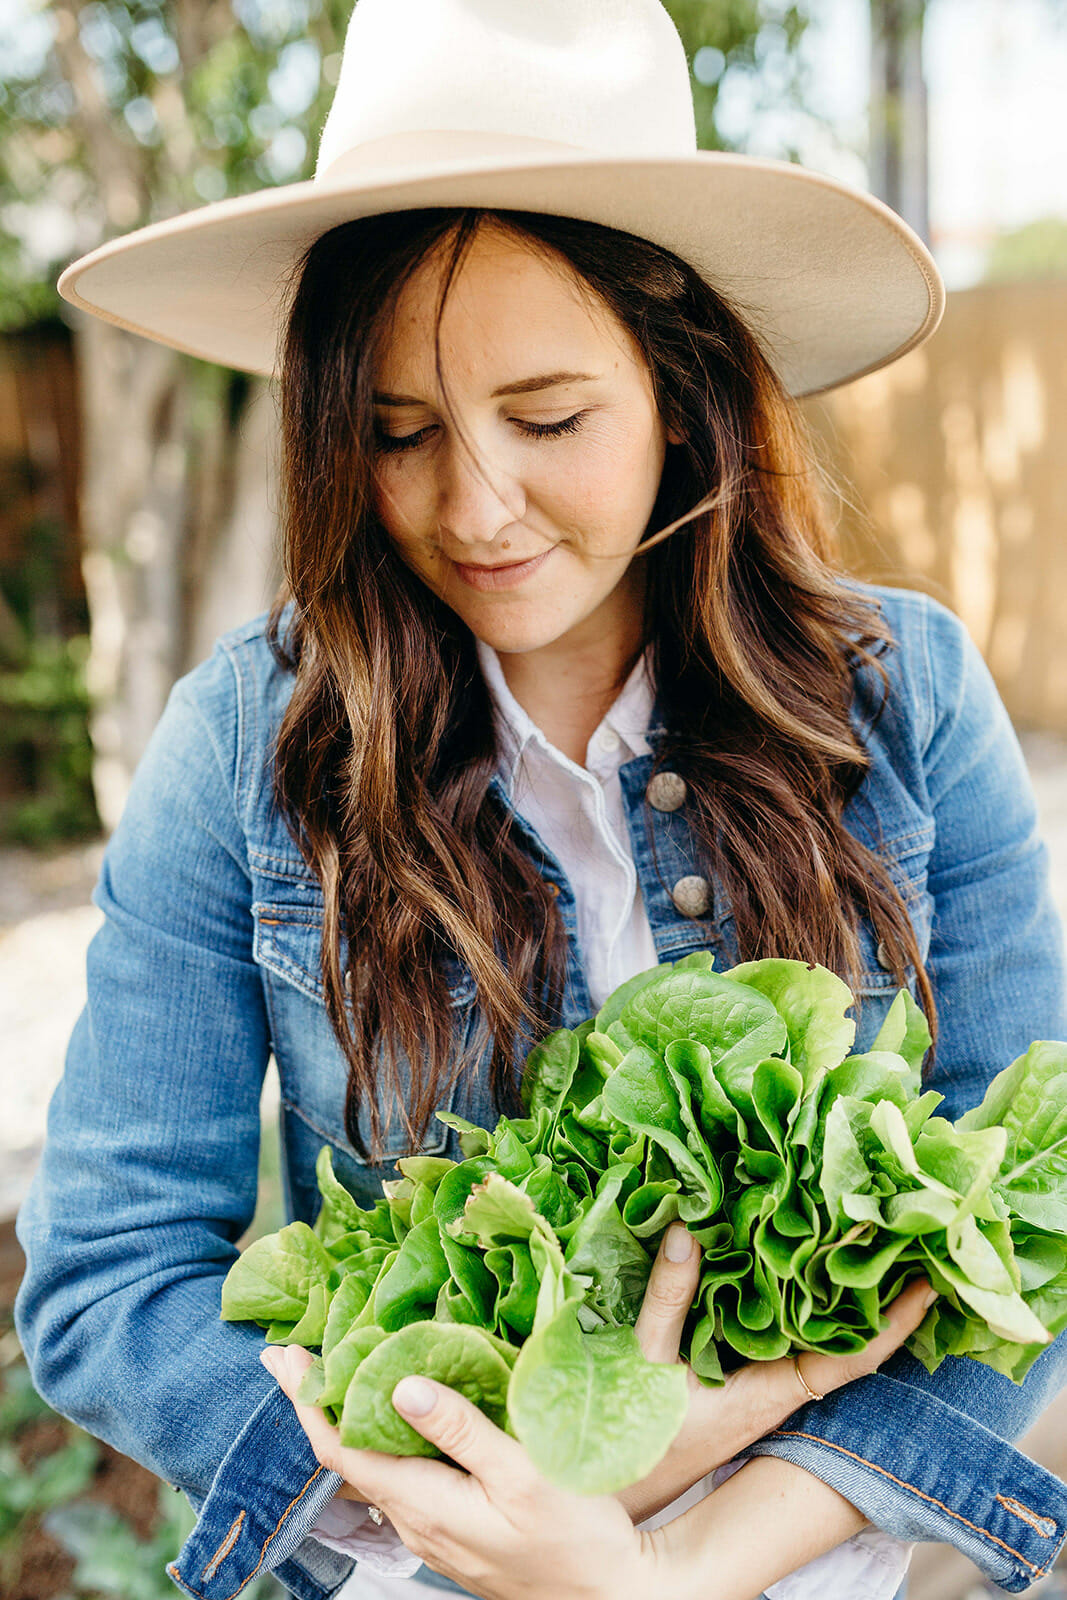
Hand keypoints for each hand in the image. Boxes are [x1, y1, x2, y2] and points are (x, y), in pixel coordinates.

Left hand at [263, 1343, 649, 1599]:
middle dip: (319, 1404)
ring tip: (336, 1373)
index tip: (285, 1359)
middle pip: (348, 1457)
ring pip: (373, 1467)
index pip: (342, 1451)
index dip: (309, 1402)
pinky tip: (396, 1414)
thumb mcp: (522, 1473)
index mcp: (423, 1503)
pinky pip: (402, 1477)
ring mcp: (433, 1529)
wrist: (610, 1595)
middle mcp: (415, 1520)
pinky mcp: (454, 1529)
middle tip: (295, 1356)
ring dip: (349, 1418)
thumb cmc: (574, 1536)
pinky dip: (384, 1437)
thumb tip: (402, 1387)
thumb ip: (461, 1431)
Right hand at [619, 1223, 936, 1522]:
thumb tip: (690, 1229)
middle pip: (844, 1342)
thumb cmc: (635, 1435)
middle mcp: (777, 1392)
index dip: (892, 1326)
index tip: (927, 1287)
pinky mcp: (741, 1382)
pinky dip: (799, 1302)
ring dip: (839, 1297)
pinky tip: (795, 1266)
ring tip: (861, 1239)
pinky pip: (786, 1338)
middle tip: (898, 1237)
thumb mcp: (646, 1359)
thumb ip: (670, 1298)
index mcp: (769, 1393)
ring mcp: (761, 1389)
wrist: (615, 1488)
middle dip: (874, 1295)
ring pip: (816, 1339)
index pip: (850, 1360)